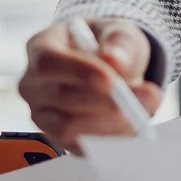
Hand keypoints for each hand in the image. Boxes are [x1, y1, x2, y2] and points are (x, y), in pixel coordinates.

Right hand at [19, 18, 162, 152]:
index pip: (48, 62)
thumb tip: (114, 61)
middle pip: (61, 97)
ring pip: (69, 128)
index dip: (79, 72)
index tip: (111, 80)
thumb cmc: (110, 45)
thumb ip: (120, 44)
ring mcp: (42, 113)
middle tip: (147, 96)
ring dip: (111, 123)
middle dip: (107, 101)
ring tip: (145, 111)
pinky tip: (134, 128)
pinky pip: (80, 147)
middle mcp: (33, 84)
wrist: (113, 66)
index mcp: (41, 48)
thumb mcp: (121, 33)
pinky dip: (109, 141)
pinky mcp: (58, 137)